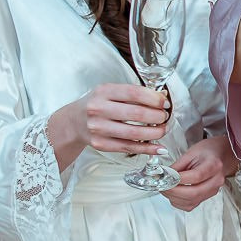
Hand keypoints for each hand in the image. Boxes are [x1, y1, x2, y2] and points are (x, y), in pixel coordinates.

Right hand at [55, 83, 171, 156]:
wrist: (74, 121)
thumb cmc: (98, 104)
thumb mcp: (111, 92)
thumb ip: (134, 94)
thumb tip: (162, 97)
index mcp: (104, 92)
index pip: (135, 93)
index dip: (154, 99)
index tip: (165, 103)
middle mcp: (99, 109)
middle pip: (136, 114)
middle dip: (157, 117)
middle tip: (165, 117)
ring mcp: (99, 128)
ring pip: (134, 134)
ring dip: (155, 133)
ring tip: (163, 130)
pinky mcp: (101, 144)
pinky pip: (129, 148)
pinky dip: (147, 148)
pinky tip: (159, 147)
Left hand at [163, 135, 236, 212]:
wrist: (222, 156)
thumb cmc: (209, 151)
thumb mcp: (192, 152)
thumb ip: (178, 165)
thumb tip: (164, 176)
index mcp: (214, 165)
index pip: (196, 176)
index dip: (178, 179)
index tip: (165, 177)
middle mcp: (216, 181)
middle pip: (193, 192)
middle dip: (173, 191)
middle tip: (162, 185)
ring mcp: (212, 191)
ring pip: (191, 201)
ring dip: (174, 197)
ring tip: (165, 188)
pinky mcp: (207, 197)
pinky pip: (190, 205)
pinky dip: (178, 202)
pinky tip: (173, 194)